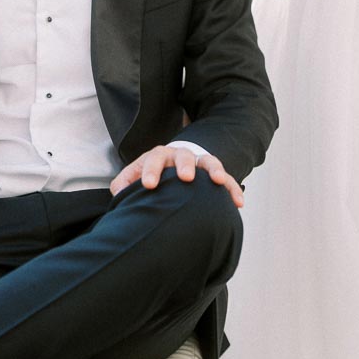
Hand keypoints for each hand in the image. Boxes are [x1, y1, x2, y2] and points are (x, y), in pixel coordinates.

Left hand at [110, 146, 243, 207]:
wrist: (171, 168)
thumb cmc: (151, 176)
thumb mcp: (134, 177)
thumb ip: (124, 185)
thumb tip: (120, 194)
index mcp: (158, 156)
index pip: (154, 159)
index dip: (151, 171)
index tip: (149, 185)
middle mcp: (179, 156)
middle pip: (182, 155)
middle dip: (184, 165)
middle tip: (185, 177)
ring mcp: (199, 163)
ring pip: (208, 161)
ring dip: (214, 169)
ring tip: (218, 181)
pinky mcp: (214, 174)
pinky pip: (226, 180)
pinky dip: (232, 189)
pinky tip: (238, 203)